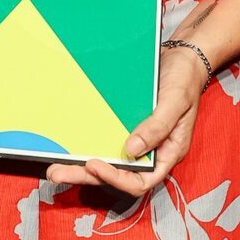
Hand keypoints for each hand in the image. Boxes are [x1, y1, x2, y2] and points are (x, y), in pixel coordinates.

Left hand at [46, 42, 210, 196]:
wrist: (181, 58)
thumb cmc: (184, 80)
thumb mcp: (175, 102)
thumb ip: (158, 127)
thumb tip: (131, 150)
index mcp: (166, 153)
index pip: (141, 180)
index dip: (116, 179)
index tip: (94, 165)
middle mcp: (150, 152)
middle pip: (117, 174)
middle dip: (86, 176)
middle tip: (56, 173)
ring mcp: (137, 140)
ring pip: (109, 161)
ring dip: (82, 166)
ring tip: (54, 166)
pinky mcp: (125, 126)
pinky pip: (107, 141)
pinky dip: (88, 145)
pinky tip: (69, 145)